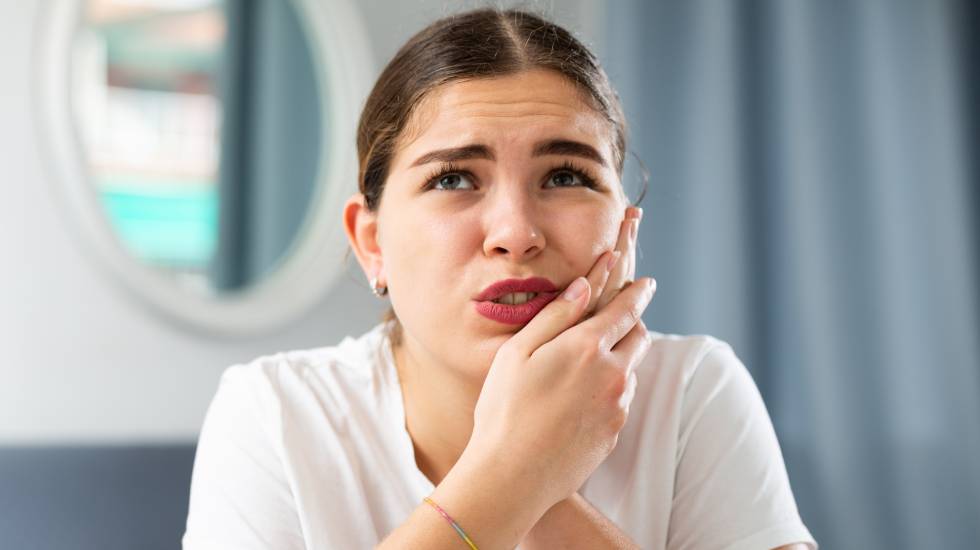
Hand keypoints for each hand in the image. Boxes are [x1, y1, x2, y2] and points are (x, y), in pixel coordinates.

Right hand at [462, 221, 655, 513]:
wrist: (512, 477)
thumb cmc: (504, 410)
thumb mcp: (518, 352)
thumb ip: (555, 315)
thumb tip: (584, 286)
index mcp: (587, 348)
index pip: (626, 310)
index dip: (637, 292)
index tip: (646, 283)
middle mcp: (613, 375)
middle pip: (639, 337)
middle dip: (632, 323)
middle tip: (619, 317)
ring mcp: (617, 407)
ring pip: (630, 370)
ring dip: (619, 359)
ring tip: (586, 364)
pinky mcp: (614, 433)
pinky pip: (620, 401)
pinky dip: (609, 389)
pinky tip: (579, 399)